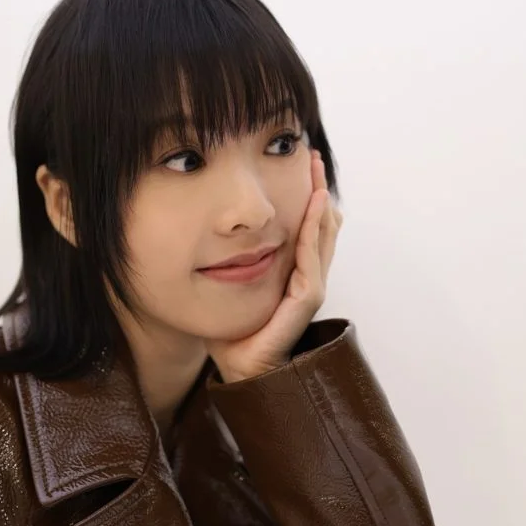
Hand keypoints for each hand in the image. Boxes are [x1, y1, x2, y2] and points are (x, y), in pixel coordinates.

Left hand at [204, 150, 342, 381]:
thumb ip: (226, 264)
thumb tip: (202, 238)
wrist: (239, 369)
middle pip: (321, 225)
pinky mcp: (306, 298)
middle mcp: (306, 277)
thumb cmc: (233, 333)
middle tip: (310, 156)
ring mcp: (309, 287)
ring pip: (323, 236)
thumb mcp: (229, 287)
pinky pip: (312, 257)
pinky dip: (314, 230)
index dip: (305, 198)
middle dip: (316, 189)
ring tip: (315, 172)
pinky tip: (314, 205)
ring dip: (319, 202)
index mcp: (292, 274)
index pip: (306, 228)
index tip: (299, 166)